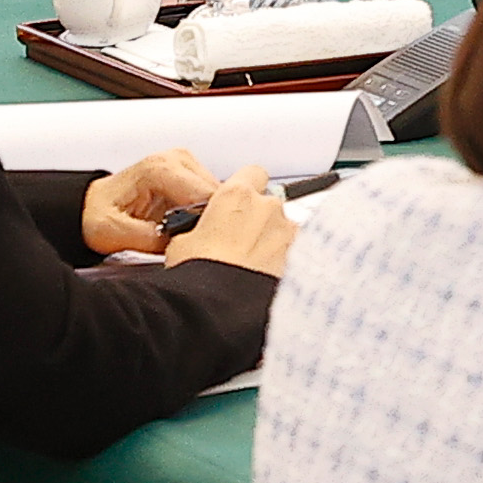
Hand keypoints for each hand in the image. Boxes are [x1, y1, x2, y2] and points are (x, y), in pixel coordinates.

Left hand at [83, 149, 242, 256]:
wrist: (90, 208)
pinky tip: (194, 230)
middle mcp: (176, 160)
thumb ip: (148, 238)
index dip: (209, 223)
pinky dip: (209, 215)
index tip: (204, 243)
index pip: (206, 194)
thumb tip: (177, 244)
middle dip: (213, 222)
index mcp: (159, 168)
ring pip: (222, 196)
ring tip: (193, 238)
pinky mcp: (192, 177)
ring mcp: (187, 166)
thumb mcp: (114, 232)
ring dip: (213, 219)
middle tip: (197, 245)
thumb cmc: (98, 215)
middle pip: (219, 194)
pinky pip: (215, 198)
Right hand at [170, 175, 293, 278]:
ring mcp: (288, 234)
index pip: (251, 172)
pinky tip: (264, 278)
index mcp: (238, 195)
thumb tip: (197, 236)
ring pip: (283, 229)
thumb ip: (198, 228)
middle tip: (237, 243)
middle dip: (257, 219)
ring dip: (271, 242)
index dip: (244, 186)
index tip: (236, 201)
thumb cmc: (202, 275)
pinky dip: (284, 262)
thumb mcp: (181, 244)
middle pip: (268, 202)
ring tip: (251, 267)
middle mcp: (269, 208)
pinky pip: (295, 253)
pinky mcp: (301, 260)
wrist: (224, 311)